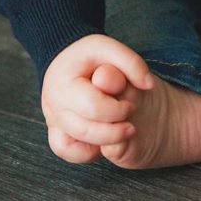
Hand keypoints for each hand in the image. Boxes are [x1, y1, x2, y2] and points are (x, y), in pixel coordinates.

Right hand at [41, 34, 154, 163]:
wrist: (71, 62)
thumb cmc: (93, 56)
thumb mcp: (113, 49)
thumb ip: (132, 64)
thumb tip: (148, 84)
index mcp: (64, 80)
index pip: (94, 107)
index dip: (118, 111)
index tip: (130, 106)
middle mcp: (53, 102)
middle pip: (84, 130)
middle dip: (114, 132)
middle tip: (130, 125)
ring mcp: (52, 118)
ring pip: (70, 146)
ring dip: (100, 144)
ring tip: (117, 132)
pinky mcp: (55, 130)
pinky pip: (65, 150)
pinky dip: (84, 151)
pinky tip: (102, 139)